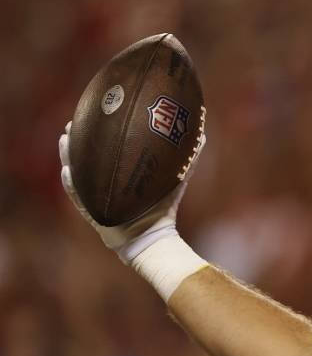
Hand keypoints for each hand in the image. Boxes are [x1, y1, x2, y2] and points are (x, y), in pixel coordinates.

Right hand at [59, 121, 204, 263]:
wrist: (153, 240)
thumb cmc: (163, 210)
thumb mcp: (175, 181)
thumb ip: (188, 159)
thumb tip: (203, 136)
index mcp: (119, 178)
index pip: (105, 153)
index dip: (97, 136)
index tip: (96, 115)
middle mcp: (104, 187)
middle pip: (86, 160)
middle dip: (77, 142)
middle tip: (72, 125)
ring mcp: (96, 199)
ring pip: (77, 175)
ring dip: (68, 157)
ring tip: (64, 139)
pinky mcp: (92, 214)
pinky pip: (78, 198)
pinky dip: (71, 185)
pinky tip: (66, 171)